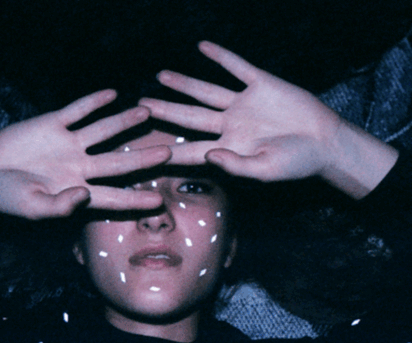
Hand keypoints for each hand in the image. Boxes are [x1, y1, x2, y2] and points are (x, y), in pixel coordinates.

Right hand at [0, 91, 170, 218]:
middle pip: (118, 162)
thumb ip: (60, 206)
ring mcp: (69, 144)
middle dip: (143, 159)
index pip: (114, 197)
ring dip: (124, 122)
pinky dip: (93, 102)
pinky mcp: (53, 124)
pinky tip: (112, 94)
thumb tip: (85, 195)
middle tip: (169, 152)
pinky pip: (77, 110)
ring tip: (147, 111)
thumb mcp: (33, 208)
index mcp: (79, 192)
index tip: (159, 201)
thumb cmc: (9, 198)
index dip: (136, 200)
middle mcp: (81, 167)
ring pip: (103, 131)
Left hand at [140, 42, 397, 196]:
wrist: (326, 142)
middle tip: (140, 108)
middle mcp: (230, 125)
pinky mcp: (261, 84)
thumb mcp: (265, 171)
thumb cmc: (297, 163)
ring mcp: (244, 104)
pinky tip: (202, 47)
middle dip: (165, 112)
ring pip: (206, 91)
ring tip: (160, 77)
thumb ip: (235, 165)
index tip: (144, 152)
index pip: (191, 151)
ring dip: (184, 83)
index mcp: (228, 149)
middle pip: (190, 118)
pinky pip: (237, 67)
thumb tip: (208, 154)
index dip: (169, 152)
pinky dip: (221, 56)